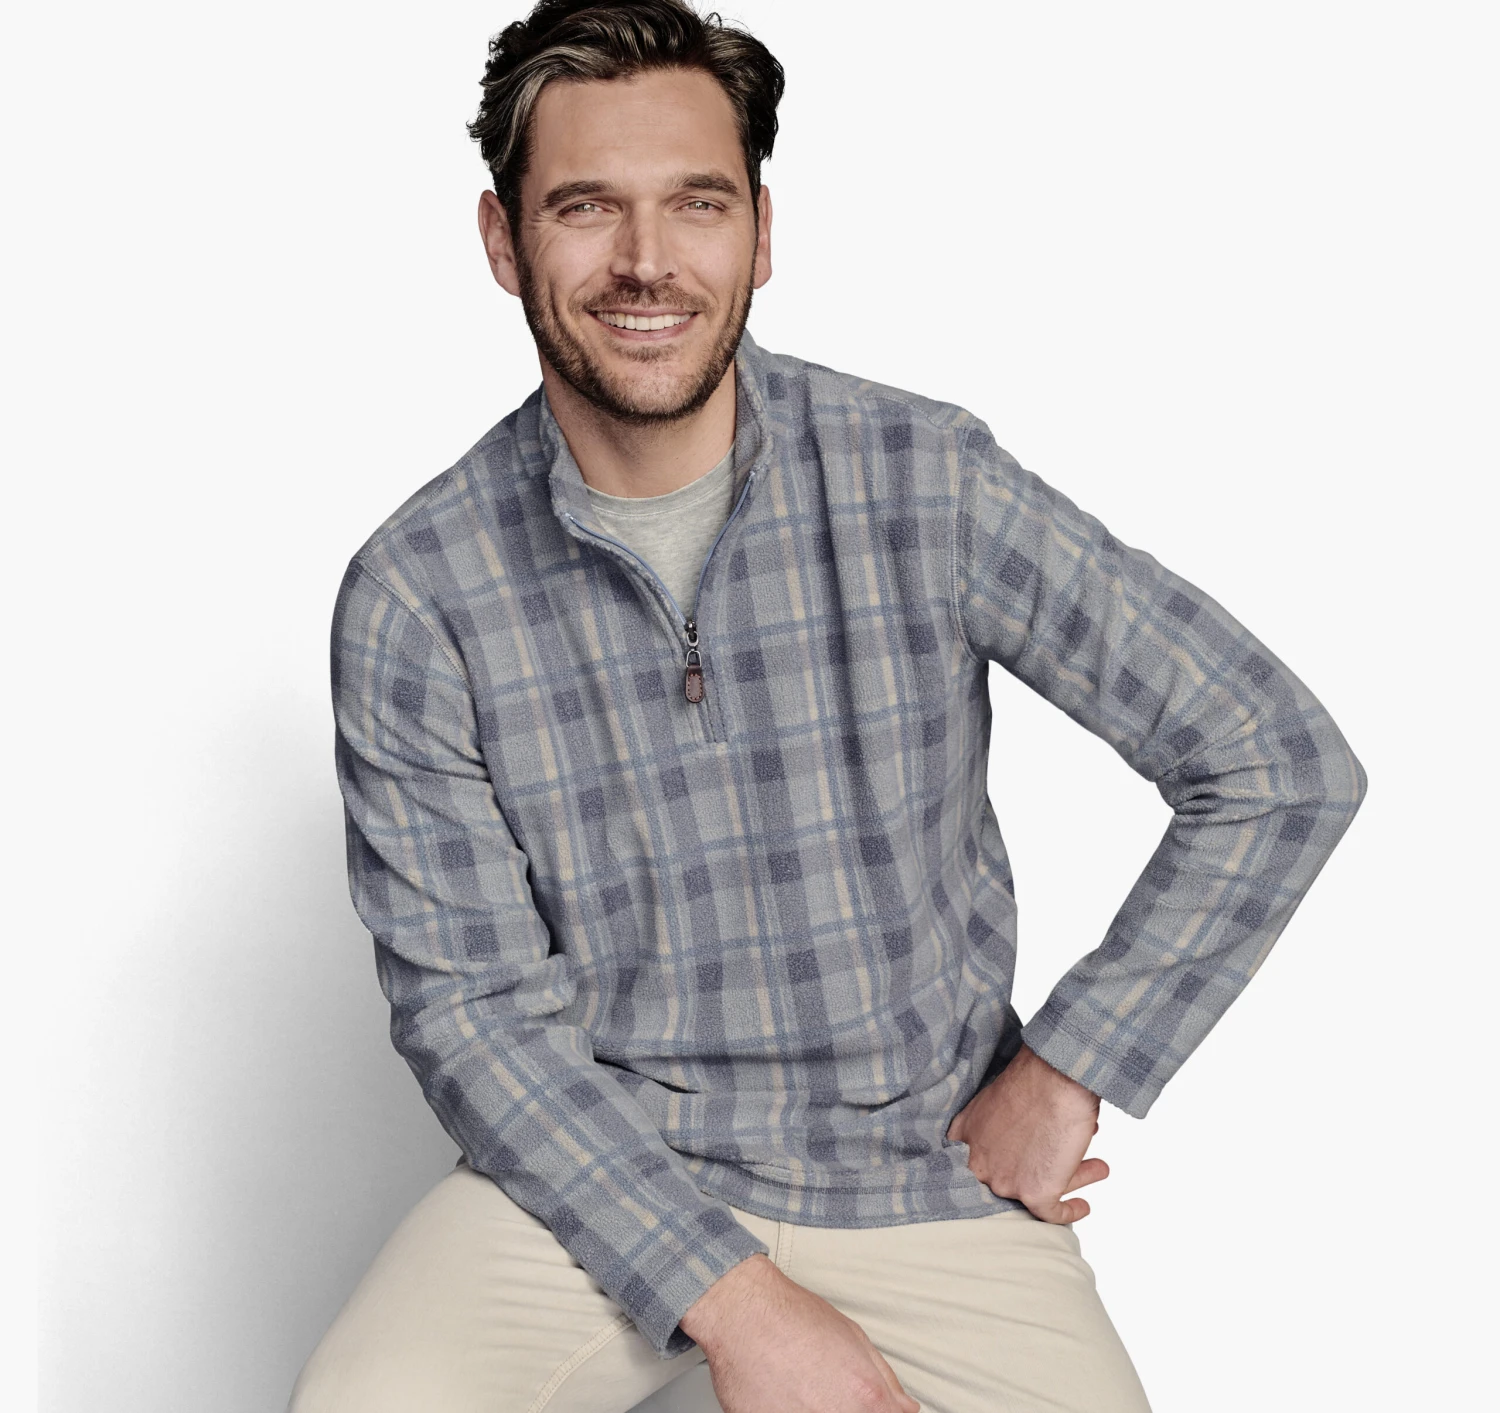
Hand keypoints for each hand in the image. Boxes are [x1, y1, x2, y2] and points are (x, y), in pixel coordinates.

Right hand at [680, 1254, 919, 1412]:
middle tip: (825, 1393)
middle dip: (846, 1409)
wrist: (740, 1313)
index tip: (867, 1406)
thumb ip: (886, 1381)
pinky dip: (787, 1412)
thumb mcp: (853, 1337)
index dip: (880, 1412)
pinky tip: (783, 1398)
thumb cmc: (792, 1317)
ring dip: (813, 1410)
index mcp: (867, 1398)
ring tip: (802, 1393)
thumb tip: (906, 1408)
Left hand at [946, 1043, 1108, 1222]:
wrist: (1056, 1076)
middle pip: (1009, 1177)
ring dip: (1070, 1178)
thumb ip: (1002, 1121)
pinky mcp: (1034, 1192)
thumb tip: (1024, 1136)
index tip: (1018, 1165)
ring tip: (1093, 1169)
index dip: (997, 1164)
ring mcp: (1005, 1181)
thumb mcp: (1000, 1097)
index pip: (973, 1162)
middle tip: (1057, 1161)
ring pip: (1034, 1191)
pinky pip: (1051, 1214)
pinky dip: (1069, 1211)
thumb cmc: (1035, 1076)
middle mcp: (980, 1162)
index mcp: (966, 1134)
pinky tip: (1081, 1205)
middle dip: (1038, 1167)